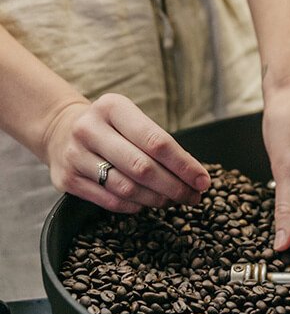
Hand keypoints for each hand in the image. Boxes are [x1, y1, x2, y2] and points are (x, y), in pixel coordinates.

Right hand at [43, 93, 210, 211]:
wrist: (61, 129)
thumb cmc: (113, 128)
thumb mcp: (133, 121)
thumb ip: (160, 145)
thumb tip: (196, 177)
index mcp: (112, 108)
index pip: (157, 142)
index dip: (184, 166)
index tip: (203, 181)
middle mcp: (89, 129)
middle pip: (143, 168)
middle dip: (175, 187)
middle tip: (193, 197)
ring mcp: (75, 155)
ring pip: (128, 188)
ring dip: (157, 199)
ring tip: (174, 201)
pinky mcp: (67, 180)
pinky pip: (111, 201)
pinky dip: (136, 206)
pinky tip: (148, 203)